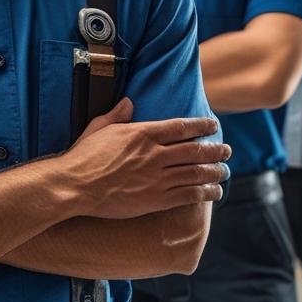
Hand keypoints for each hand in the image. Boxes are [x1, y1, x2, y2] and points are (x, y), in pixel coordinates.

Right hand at [55, 98, 229, 219]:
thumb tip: (129, 102)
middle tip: (226, 150)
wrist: (75, 186)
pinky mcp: (155, 199)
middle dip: (214, 149)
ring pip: (195, 173)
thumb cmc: (83, 156)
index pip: (181, 127)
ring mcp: (156, 178)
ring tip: (224, 170)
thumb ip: (118, 114)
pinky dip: (204, 193)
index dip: (201, 126)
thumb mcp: (99, 127)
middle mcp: (154, 154)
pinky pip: (187, 195)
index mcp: (142, 134)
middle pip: (194, 150)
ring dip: (214, 171)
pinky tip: (214, 192)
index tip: (213, 126)